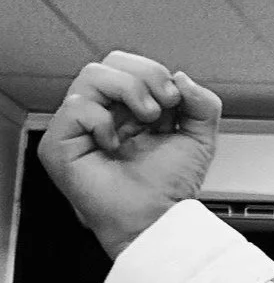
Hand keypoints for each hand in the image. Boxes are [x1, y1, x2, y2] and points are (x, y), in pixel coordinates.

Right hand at [39, 51, 222, 258]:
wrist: (158, 220)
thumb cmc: (170, 188)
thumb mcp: (200, 139)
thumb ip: (204, 104)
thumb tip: (183, 78)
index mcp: (130, 108)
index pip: (130, 65)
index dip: (155, 73)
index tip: (175, 101)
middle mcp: (104, 112)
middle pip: (111, 62)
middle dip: (145, 77)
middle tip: (162, 108)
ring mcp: (80, 125)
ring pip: (92, 75)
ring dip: (128, 91)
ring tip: (144, 121)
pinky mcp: (60, 142)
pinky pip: (76, 107)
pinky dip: (103, 121)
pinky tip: (114, 144)